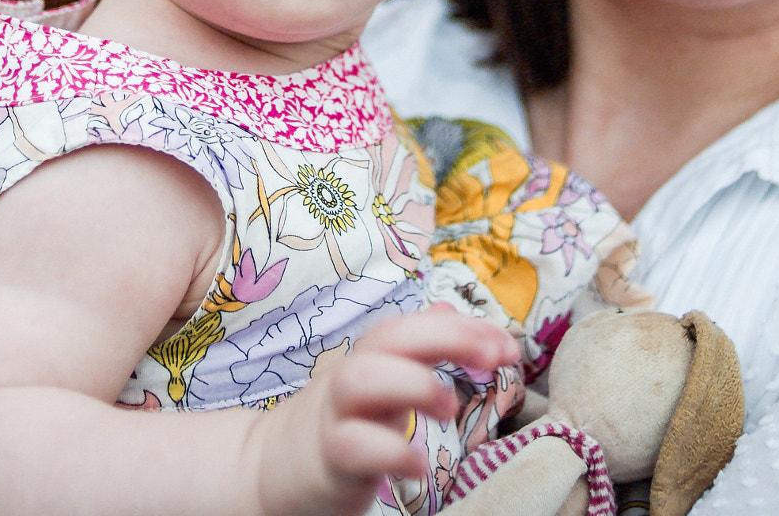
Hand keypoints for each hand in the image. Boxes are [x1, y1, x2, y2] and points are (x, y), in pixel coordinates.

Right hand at [251, 305, 517, 515]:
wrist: (270, 469)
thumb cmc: (340, 424)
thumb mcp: (380, 383)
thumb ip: (414, 350)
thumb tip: (449, 310)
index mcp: (372, 359)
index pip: (415, 325)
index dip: (463, 327)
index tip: (508, 346)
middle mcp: (353, 377)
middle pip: (388, 337)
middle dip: (445, 337)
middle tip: (494, 359)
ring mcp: (335, 415)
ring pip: (360, 379)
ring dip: (413, 384)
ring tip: (450, 407)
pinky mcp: (326, 458)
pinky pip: (352, 446)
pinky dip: (389, 451)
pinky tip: (418, 464)